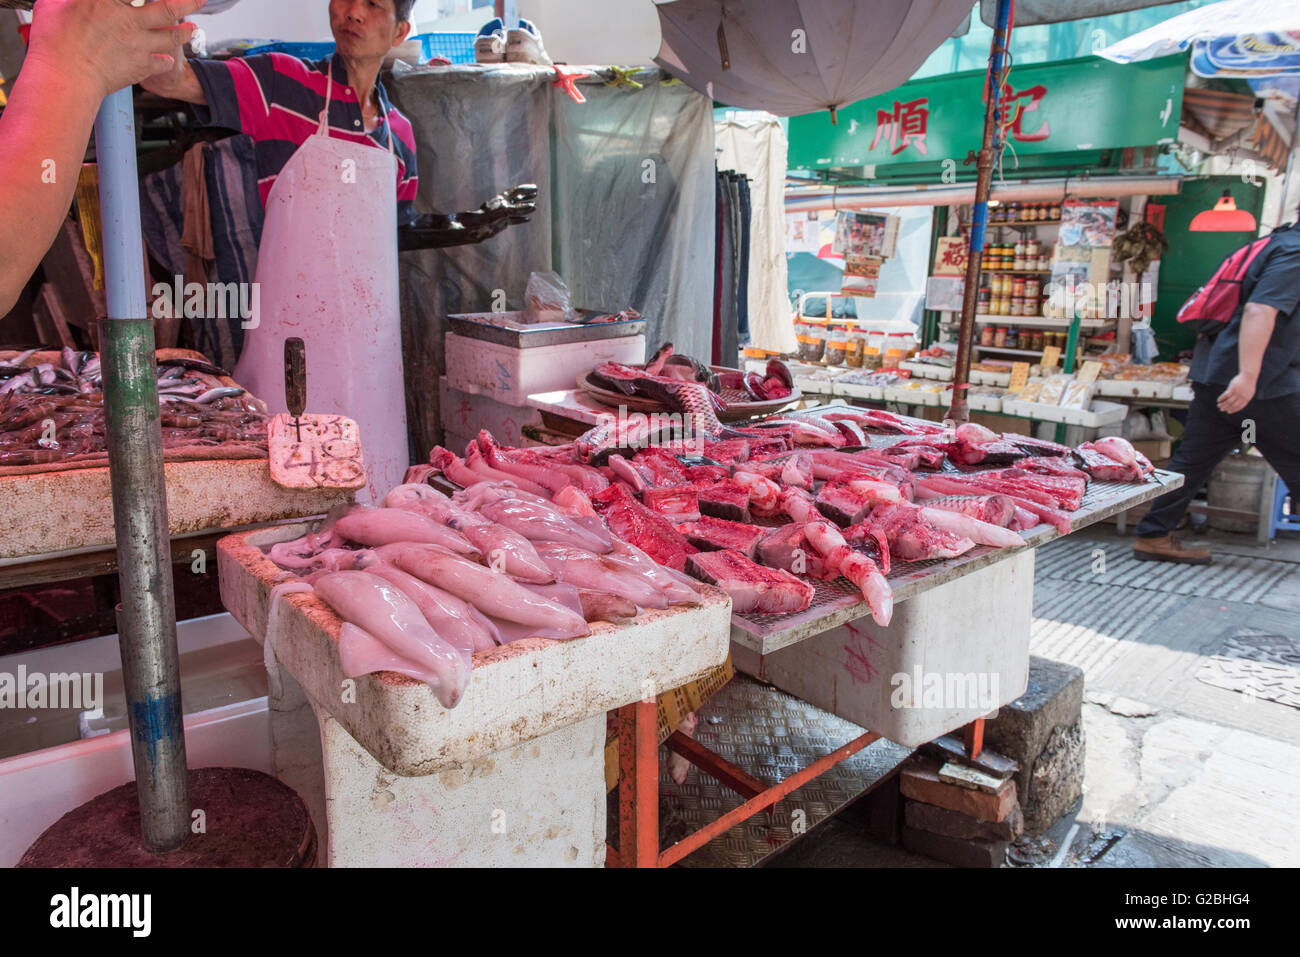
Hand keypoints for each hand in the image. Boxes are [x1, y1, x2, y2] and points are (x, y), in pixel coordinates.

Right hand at [27, 0, 206, 99]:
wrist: (65, 77)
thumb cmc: (53, 41)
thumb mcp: (52, 5)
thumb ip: (69, 0)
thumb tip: (73, 1)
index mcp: (106, 0)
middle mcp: (129, 19)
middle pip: (168, 7)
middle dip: (188, 2)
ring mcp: (138, 42)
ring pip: (172, 35)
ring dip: (185, 32)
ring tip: (192, 28)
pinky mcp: (141, 64)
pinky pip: (162, 61)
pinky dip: (166, 60)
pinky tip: (167, 59)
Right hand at [1217, 373, 1256, 414]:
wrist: (1249, 375)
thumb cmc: (1248, 383)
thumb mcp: (1249, 392)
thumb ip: (1245, 398)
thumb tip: (1241, 404)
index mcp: (1247, 399)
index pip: (1239, 407)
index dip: (1233, 410)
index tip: (1228, 412)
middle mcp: (1242, 397)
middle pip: (1232, 405)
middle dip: (1226, 408)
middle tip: (1221, 409)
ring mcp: (1237, 393)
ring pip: (1228, 401)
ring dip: (1222, 404)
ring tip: (1218, 405)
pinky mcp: (1232, 388)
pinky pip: (1225, 395)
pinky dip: (1221, 398)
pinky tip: (1218, 400)